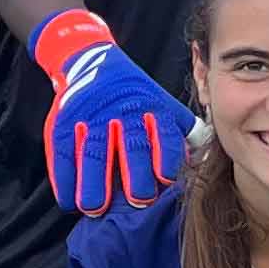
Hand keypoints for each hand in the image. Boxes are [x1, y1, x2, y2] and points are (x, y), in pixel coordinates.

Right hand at [31, 7, 189, 213]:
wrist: (89, 60)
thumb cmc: (134, 94)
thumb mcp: (162, 103)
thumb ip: (183, 129)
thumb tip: (205, 157)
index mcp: (151, 109)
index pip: (164, 134)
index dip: (167, 155)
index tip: (167, 179)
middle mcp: (122, 113)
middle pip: (130, 144)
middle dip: (136, 173)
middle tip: (138, 200)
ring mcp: (91, 118)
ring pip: (94, 151)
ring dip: (93, 182)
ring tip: (94, 207)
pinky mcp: (64, 123)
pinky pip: (63, 151)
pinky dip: (64, 178)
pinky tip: (69, 200)